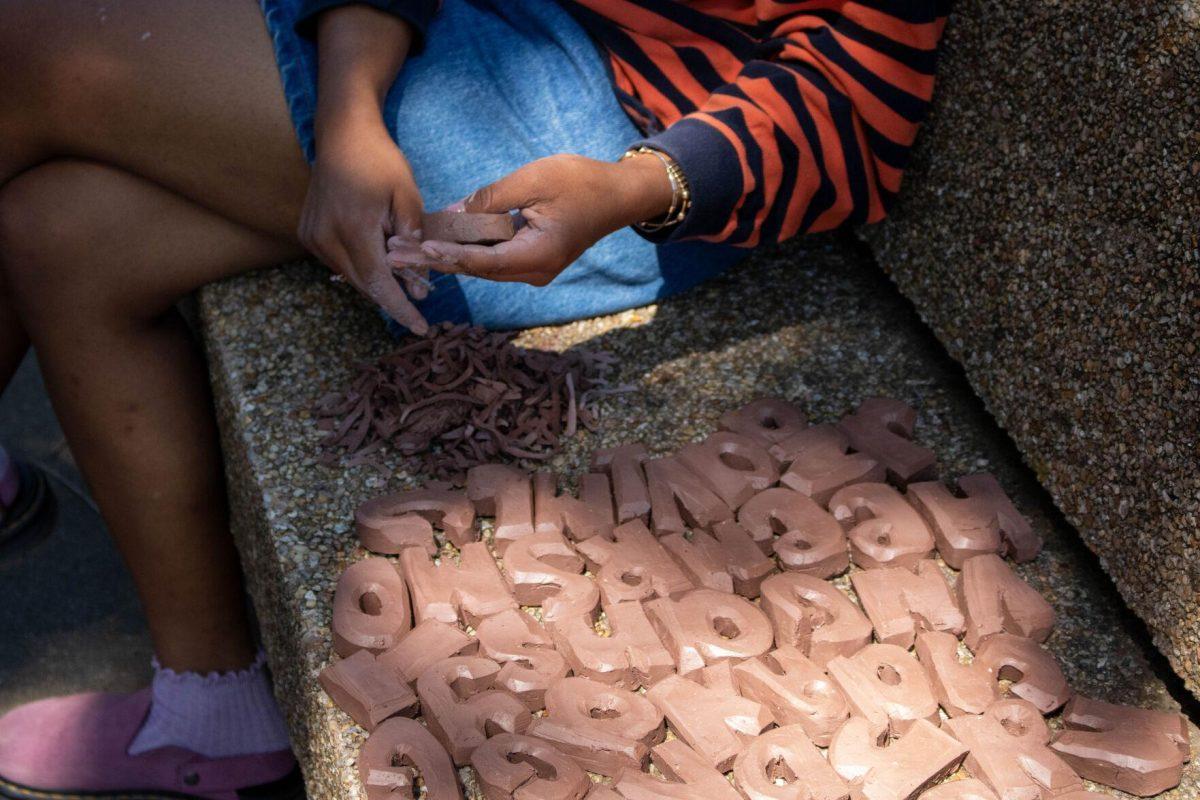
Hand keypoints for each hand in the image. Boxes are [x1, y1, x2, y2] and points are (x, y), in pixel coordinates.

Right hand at [298, 115, 428, 333]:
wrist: (342, 134)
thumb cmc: (380, 161)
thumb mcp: (408, 197)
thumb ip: (414, 242)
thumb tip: (418, 288)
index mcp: (353, 228)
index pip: (380, 282)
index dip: (401, 308)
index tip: (420, 327)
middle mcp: (326, 237)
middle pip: (364, 284)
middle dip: (392, 297)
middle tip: (418, 303)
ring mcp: (312, 237)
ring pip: (351, 276)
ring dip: (376, 281)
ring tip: (402, 275)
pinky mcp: (307, 235)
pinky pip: (339, 263)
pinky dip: (361, 267)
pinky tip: (379, 258)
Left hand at [405, 153, 672, 285]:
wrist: (618, 195)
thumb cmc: (581, 182)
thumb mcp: (532, 180)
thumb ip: (490, 199)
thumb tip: (451, 214)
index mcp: (536, 256)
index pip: (480, 260)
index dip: (444, 255)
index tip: (413, 248)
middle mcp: (533, 272)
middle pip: (474, 269)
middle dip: (432, 261)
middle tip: (391, 256)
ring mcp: (533, 270)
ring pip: (480, 266)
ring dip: (443, 257)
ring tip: (402, 252)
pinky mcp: (531, 260)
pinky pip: (491, 258)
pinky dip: (464, 251)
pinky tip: (433, 245)